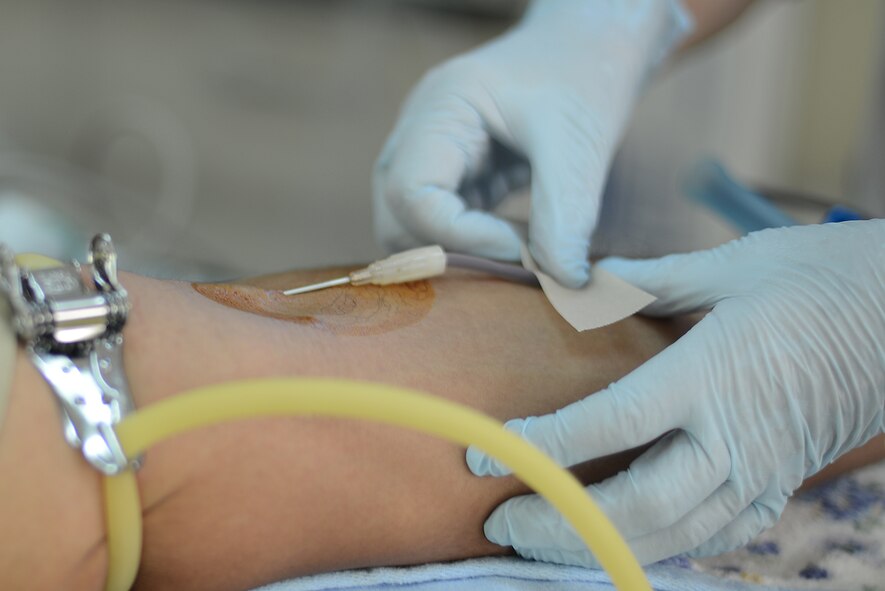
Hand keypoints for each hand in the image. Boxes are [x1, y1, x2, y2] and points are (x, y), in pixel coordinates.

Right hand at [373, 0, 691, 286]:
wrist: (592, 45)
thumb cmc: (585, 75)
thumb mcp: (579, 143)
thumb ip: (565, 216)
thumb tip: (562, 283)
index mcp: (440, 109)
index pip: (411, 193)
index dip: (459, 236)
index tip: (520, 249)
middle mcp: (419, 131)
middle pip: (396, 217)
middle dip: (449, 250)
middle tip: (516, 260)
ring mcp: (430, 152)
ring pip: (411, 227)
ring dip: (459, 249)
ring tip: (521, 247)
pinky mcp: (452, 172)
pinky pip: (441, 223)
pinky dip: (474, 241)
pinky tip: (519, 236)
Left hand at [466, 220, 884, 564]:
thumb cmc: (819, 277)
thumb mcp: (732, 265)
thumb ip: (650, 280)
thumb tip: (586, 279)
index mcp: (710, 373)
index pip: (608, 424)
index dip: (541, 444)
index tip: (486, 450)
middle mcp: (733, 435)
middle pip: (634, 503)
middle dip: (560, 522)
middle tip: (500, 523)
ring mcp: (762, 470)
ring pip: (672, 534)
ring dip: (601, 545)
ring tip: (542, 543)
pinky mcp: (781, 485)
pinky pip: (714, 533)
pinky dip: (660, 543)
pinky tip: (622, 539)